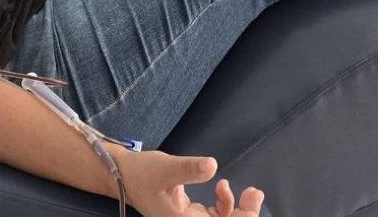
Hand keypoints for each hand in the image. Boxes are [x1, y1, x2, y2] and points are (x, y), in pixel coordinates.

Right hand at [118, 151, 263, 216]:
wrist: (123, 175)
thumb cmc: (142, 172)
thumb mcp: (166, 167)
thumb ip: (189, 168)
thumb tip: (212, 166)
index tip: (251, 201)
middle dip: (244, 214)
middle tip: (254, 193)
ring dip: (237, 209)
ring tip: (247, 191)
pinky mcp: (188, 214)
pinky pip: (213, 216)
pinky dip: (224, 205)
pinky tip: (222, 188)